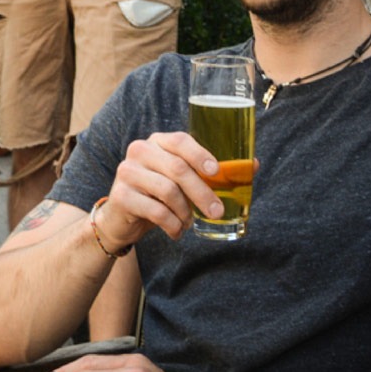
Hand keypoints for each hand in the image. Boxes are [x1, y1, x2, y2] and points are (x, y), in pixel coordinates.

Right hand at [101, 132, 225, 246]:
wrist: (121, 217)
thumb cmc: (156, 195)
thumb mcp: (178, 179)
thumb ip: (206, 173)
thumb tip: (250, 167)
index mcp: (156, 142)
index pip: (179, 140)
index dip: (199, 154)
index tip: (216, 171)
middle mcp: (139, 151)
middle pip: (178, 168)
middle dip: (202, 192)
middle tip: (217, 211)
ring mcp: (127, 172)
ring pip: (169, 191)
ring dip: (185, 212)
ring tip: (188, 222)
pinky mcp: (121, 195)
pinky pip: (157, 211)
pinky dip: (173, 225)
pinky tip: (176, 231)